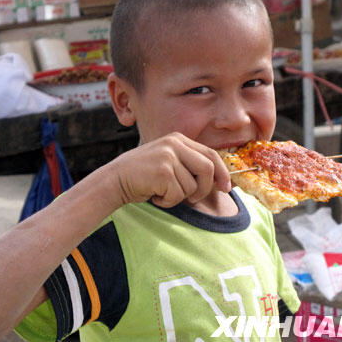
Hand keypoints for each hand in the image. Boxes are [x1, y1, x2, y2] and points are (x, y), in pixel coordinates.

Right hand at [109, 132, 231, 207]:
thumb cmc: (143, 176)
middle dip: (206, 188)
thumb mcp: (168, 162)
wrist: (115, 180)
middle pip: (207, 168)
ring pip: (192, 186)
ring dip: (179, 197)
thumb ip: (189, 165)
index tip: (226, 187)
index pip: (210, 154)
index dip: (222, 173)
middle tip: (194, 199)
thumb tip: (220, 181)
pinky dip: (168, 202)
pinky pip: (178, 194)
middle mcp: (174, 144)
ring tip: (162, 193)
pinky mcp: (163, 171)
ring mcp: (168, 156)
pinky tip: (155, 195)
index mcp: (178, 139)